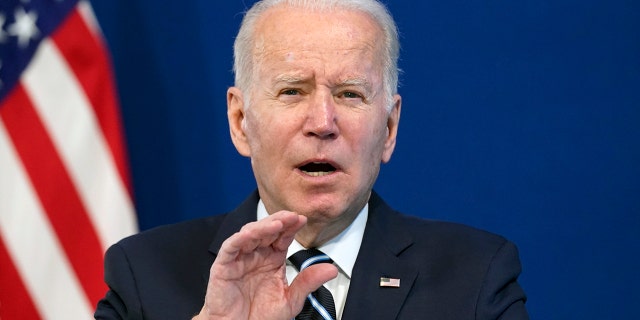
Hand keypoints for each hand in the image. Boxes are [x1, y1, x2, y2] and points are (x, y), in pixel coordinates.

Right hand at [193, 211, 338, 319]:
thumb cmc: (260, 317)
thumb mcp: (290, 300)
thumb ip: (308, 282)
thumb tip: (332, 269)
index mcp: (272, 259)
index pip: (282, 236)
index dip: (291, 226)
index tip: (303, 220)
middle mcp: (256, 255)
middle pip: (267, 229)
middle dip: (280, 220)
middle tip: (293, 216)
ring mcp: (239, 258)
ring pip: (249, 233)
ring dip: (263, 226)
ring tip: (278, 223)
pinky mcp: (223, 266)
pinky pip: (230, 247)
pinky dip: (240, 238)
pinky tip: (252, 233)